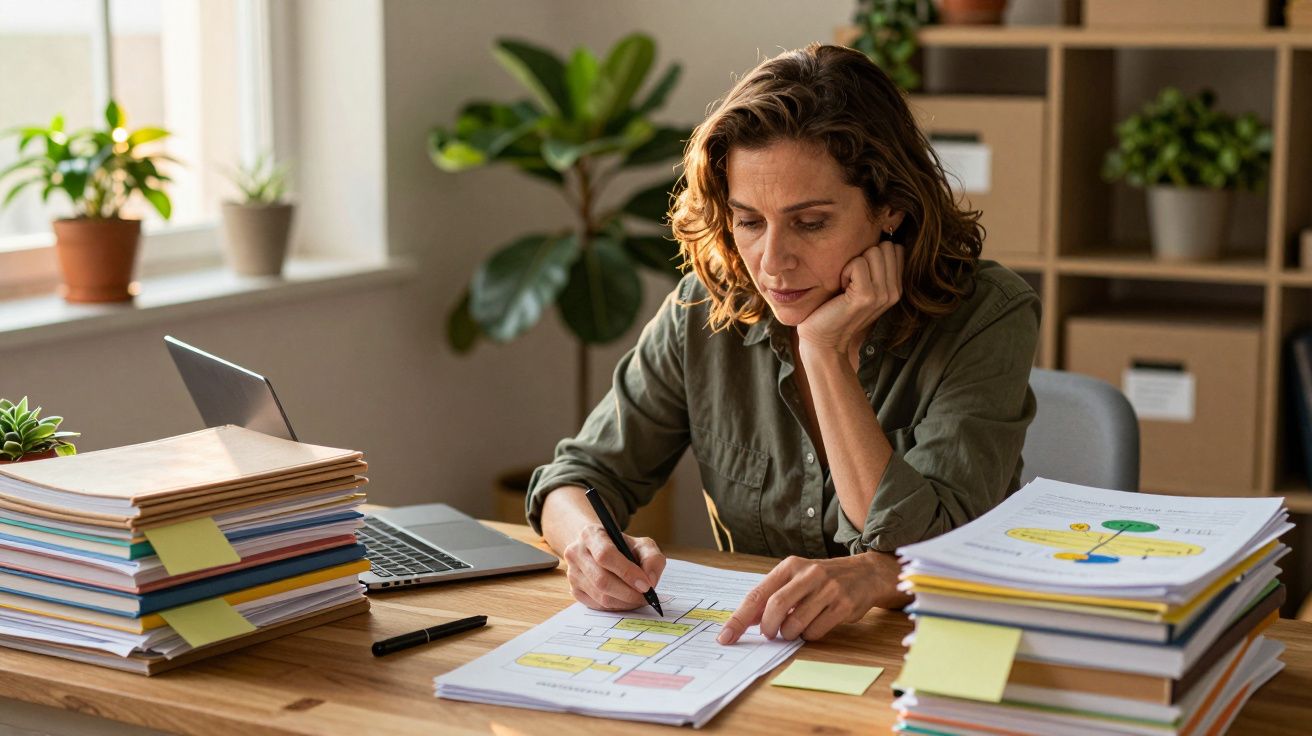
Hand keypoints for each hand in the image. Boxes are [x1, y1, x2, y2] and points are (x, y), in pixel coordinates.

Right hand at [562, 524, 666, 610]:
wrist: (599, 549)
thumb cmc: (622, 546)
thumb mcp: (641, 544)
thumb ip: (652, 558)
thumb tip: (650, 580)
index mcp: (591, 534)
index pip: (605, 555)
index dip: (627, 572)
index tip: (646, 585)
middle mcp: (576, 553)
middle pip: (601, 580)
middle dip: (628, 593)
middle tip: (646, 597)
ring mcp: (572, 573)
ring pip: (600, 596)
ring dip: (624, 602)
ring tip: (639, 599)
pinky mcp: (574, 590)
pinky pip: (597, 605)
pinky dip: (616, 606)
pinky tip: (626, 600)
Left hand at [717, 553, 894, 643]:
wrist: (866, 574)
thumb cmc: (823, 580)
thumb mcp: (796, 579)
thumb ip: (771, 596)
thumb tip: (743, 621)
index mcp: (790, 566)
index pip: (757, 594)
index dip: (739, 618)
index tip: (725, 637)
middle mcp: (808, 574)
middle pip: (775, 606)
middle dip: (767, 627)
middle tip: (768, 634)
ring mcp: (828, 589)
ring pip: (795, 622)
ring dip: (788, 634)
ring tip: (793, 630)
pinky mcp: (843, 606)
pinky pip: (815, 631)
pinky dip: (808, 636)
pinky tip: (813, 627)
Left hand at [796, 240, 904, 354]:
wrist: (823, 338)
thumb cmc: (835, 307)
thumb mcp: (860, 284)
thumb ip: (874, 266)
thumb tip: (880, 233)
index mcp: (896, 287)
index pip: (895, 248)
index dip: (872, 254)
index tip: (859, 275)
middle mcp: (894, 291)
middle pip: (885, 247)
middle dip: (863, 256)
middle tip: (850, 280)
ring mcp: (882, 294)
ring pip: (873, 252)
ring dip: (853, 264)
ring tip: (845, 285)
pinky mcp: (866, 296)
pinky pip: (857, 263)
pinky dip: (844, 271)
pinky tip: (840, 288)